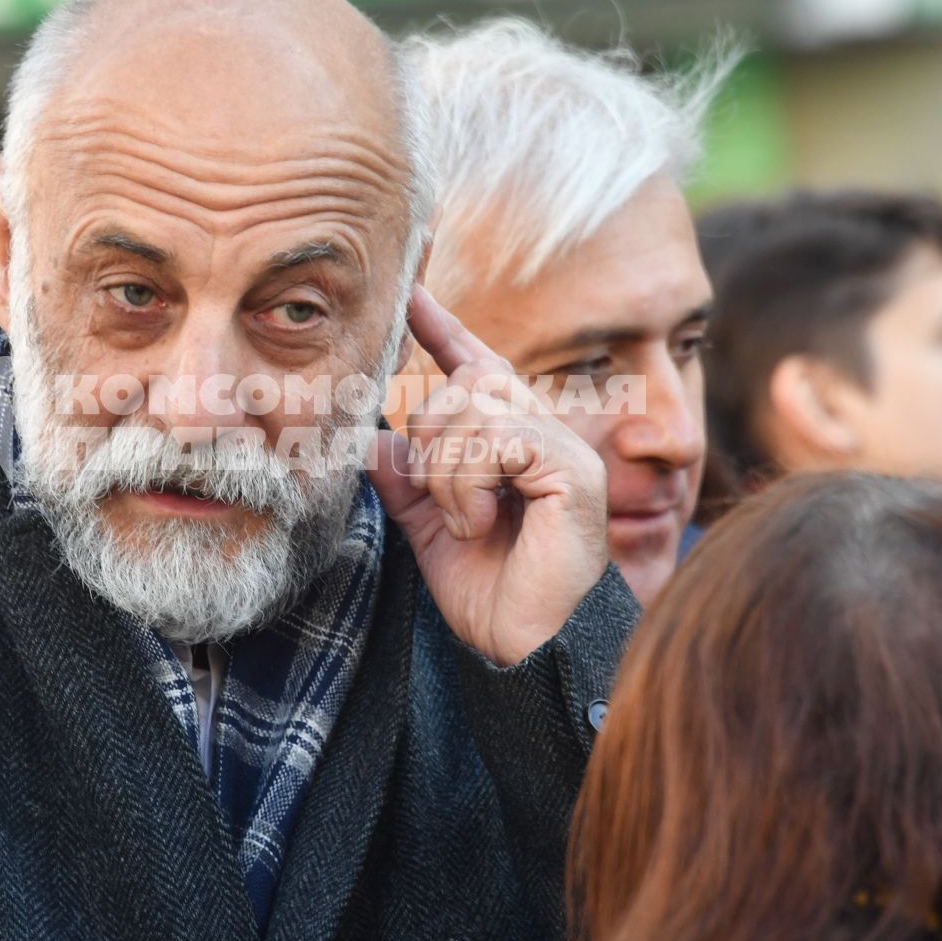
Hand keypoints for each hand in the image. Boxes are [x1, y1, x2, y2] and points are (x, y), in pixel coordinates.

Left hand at [366, 286, 609, 665]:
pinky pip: (497, 440)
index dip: (443, 327)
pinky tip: (478, 524)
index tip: (409, 293)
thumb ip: (404, 477)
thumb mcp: (428, 526)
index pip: (476, 365)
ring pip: (474, 407)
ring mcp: (563, 449)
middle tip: (435, 498)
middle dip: (429, 436)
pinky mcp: (573, 471)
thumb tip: (369, 437)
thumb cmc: (487, 592)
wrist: (520, 647)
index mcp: (510, 440)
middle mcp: (543, 432)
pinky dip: (468, 484)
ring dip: (445, 471)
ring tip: (462, 522)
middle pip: (464, 382)